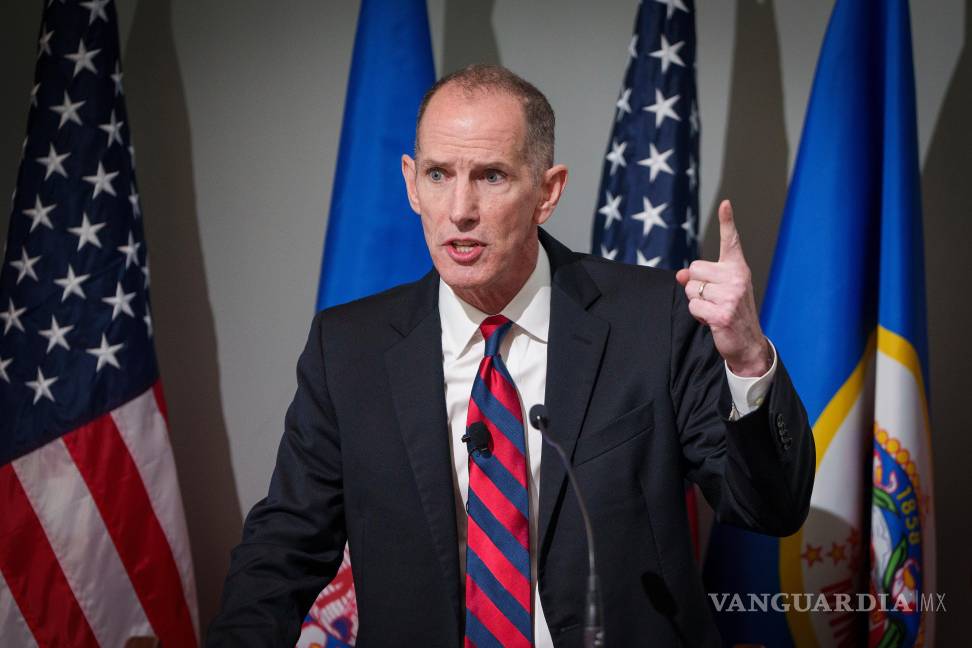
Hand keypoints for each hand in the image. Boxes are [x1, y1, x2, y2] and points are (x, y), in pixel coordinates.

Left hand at [675, 200, 770, 376]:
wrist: (748, 343)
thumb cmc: (731, 312)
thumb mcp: (719, 291)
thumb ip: (700, 279)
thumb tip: (680, 275)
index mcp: (738, 269)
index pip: (731, 241)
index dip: (726, 222)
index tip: (725, 203)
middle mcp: (737, 278)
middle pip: (694, 269)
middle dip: (696, 285)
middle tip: (713, 298)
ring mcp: (731, 295)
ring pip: (691, 289)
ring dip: (697, 302)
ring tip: (714, 309)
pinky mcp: (722, 313)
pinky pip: (693, 306)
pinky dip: (697, 315)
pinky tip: (712, 320)